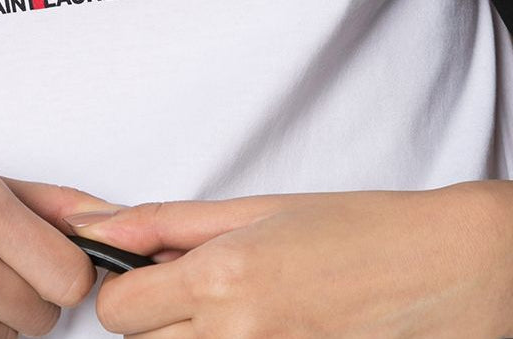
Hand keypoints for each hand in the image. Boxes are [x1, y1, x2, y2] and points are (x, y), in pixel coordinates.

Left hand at [58, 182, 512, 338]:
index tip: (151, 275)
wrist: (441, 271)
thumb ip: (166, 222)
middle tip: (199, 289)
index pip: (117, 309)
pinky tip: (265, 329)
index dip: (126, 289)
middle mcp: (237, 336)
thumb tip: (96, 224)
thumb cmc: (357, 230)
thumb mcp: (254, 209)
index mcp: (222, 277)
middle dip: (157, 318)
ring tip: (240, 308)